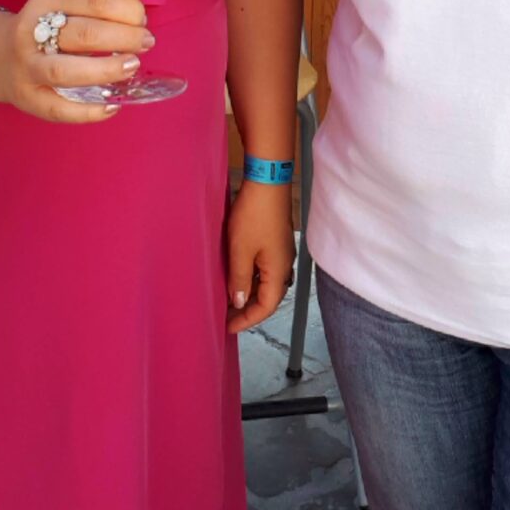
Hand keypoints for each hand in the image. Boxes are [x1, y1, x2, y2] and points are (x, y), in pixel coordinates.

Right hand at [0, 0, 151, 124]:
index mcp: (46, 1)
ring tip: (132, 66)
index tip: (141, 18)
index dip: (127, 8)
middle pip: (84, 34)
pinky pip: (59, 109)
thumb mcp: (71, 3)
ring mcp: (27, 68)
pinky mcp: (28, 99)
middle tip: (146, 41)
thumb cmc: (46, 27)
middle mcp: (31, 32)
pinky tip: (113, 105)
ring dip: (105, 69)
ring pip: (66, 71)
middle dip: (124, 37)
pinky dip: (89, 111)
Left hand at [225, 180, 294, 333]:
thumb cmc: (254, 215)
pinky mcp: (275, 241)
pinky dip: (251, 278)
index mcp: (278, 272)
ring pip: (266, 282)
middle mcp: (284, 265)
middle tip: (225, 317)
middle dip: (248, 310)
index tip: (227, 328)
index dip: (247, 320)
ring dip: (249, 293)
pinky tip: (237, 275)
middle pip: (268, 297)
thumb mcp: (240, 251)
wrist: (267, 181)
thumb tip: (239, 303)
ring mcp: (281, 252)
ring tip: (228, 299)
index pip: (266, 307)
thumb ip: (240, 280)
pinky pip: (265, 269)